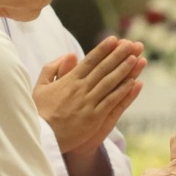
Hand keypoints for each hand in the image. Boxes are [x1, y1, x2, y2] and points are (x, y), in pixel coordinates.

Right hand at [34, 37, 145, 155]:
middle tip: (131, 43)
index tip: (114, 39)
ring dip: (124, 69)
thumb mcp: (41, 86)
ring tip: (136, 58)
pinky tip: (133, 82)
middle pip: (103, 68)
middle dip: (118, 54)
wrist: (41, 136)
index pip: (90, 60)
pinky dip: (122, 91)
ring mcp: (88, 103)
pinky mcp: (94, 118)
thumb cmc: (39, 111)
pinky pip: (111, 101)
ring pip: (110, 82)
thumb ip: (53, 68)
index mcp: (69, 80)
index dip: (103, 49)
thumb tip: (71, 55)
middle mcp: (81, 89)